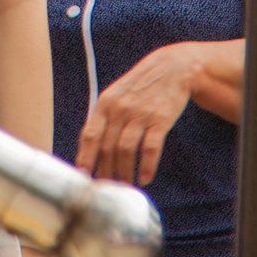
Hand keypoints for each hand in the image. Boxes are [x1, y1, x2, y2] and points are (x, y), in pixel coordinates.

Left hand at [74, 43, 199, 185]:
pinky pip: (150, 147)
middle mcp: (120, 109)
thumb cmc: (140, 87)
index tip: (83, 177)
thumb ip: (104, 119)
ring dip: (124, 172)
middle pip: (107, 147)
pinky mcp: (160, 119)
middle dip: (105, 171)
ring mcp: (140, 114)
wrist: (173, 68)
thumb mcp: (116, 96)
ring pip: (125, 150)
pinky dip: (147, 165)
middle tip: (107, 188)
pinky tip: (145, 178)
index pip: (89, 135)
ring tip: (125, 186)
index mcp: (105, 104)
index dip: (85, 158)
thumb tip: (89, 150)